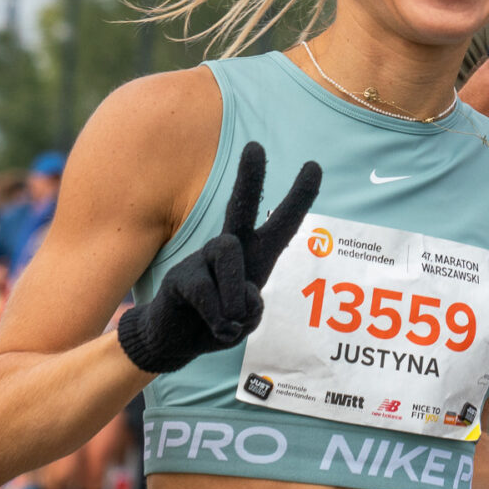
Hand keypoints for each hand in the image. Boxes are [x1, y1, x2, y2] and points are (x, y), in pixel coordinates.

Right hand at [115, 143, 319, 374]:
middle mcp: (229, 249)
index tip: (314, 165)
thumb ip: (252, 308)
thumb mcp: (246, 321)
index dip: (299, 197)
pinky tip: (217, 328)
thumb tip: (241, 294)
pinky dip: (217, 316)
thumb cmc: (217, 324)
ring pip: (229, 253)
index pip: (281, 224)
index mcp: (255, 256)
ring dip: (235, 291)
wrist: (174, 342)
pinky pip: (206, 290)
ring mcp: (202, 259)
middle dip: (249, 177)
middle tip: (255, 146)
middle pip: (240, 206)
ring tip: (231, 319)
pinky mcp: (180, 276)